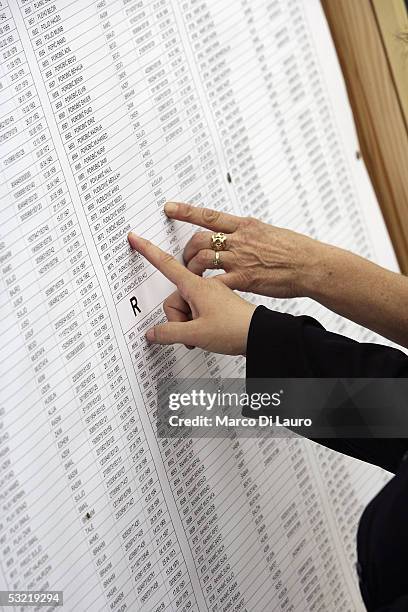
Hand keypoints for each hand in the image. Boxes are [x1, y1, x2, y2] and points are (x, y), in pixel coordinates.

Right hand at [127, 232, 256, 354]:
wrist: (263, 334)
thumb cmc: (236, 327)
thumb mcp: (197, 333)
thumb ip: (169, 332)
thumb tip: (152, 333)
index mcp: (196, 285)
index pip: (166, 264)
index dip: (148, 251)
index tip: (136, 238)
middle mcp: (203, 285)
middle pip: (174, 297)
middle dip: (176, 317)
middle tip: (190, 333)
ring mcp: (212, 293)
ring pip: (185, 305)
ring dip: (188, 323)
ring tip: (202, 334)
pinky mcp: (219, 302)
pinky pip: (197, 308)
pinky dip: (197, 322)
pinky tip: (207, 331)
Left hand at [164, 201, 323, 298]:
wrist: (311, 265)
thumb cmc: (296, 250)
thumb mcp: (271, 232)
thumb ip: (251, 233)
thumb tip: (241, 232)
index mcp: (245, 226)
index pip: (209, 216)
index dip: (186, 211)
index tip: (170, 208)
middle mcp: (239, 240)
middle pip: (200, 240)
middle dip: (188, 250)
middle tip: (186, 258)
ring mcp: (240, 259)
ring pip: (203, 260)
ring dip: (193, 269)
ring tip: (192, 277)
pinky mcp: (243, 279)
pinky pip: (215, 282)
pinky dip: (205, 288)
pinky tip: (203, 293)